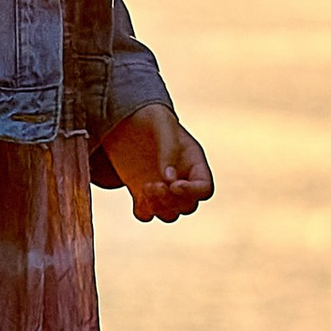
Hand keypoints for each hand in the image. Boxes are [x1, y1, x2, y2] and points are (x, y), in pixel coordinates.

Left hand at [101, 102, 212, 221]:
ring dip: (159, 207)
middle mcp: (180, 179)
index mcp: (193, 163)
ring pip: (170, 214)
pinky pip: (147, 214)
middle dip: (171, 200)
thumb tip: (169, 177)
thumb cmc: (150, 116)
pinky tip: (137, 195)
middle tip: (153, 185)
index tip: (174, 185)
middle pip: (187, 206)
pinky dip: (143, 211)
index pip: (204, 188)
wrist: (125, 119)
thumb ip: (169, 147)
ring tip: (145, 188)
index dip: (193, 192)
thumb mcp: (161, 123)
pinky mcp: (141, 194)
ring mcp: (161, 189)